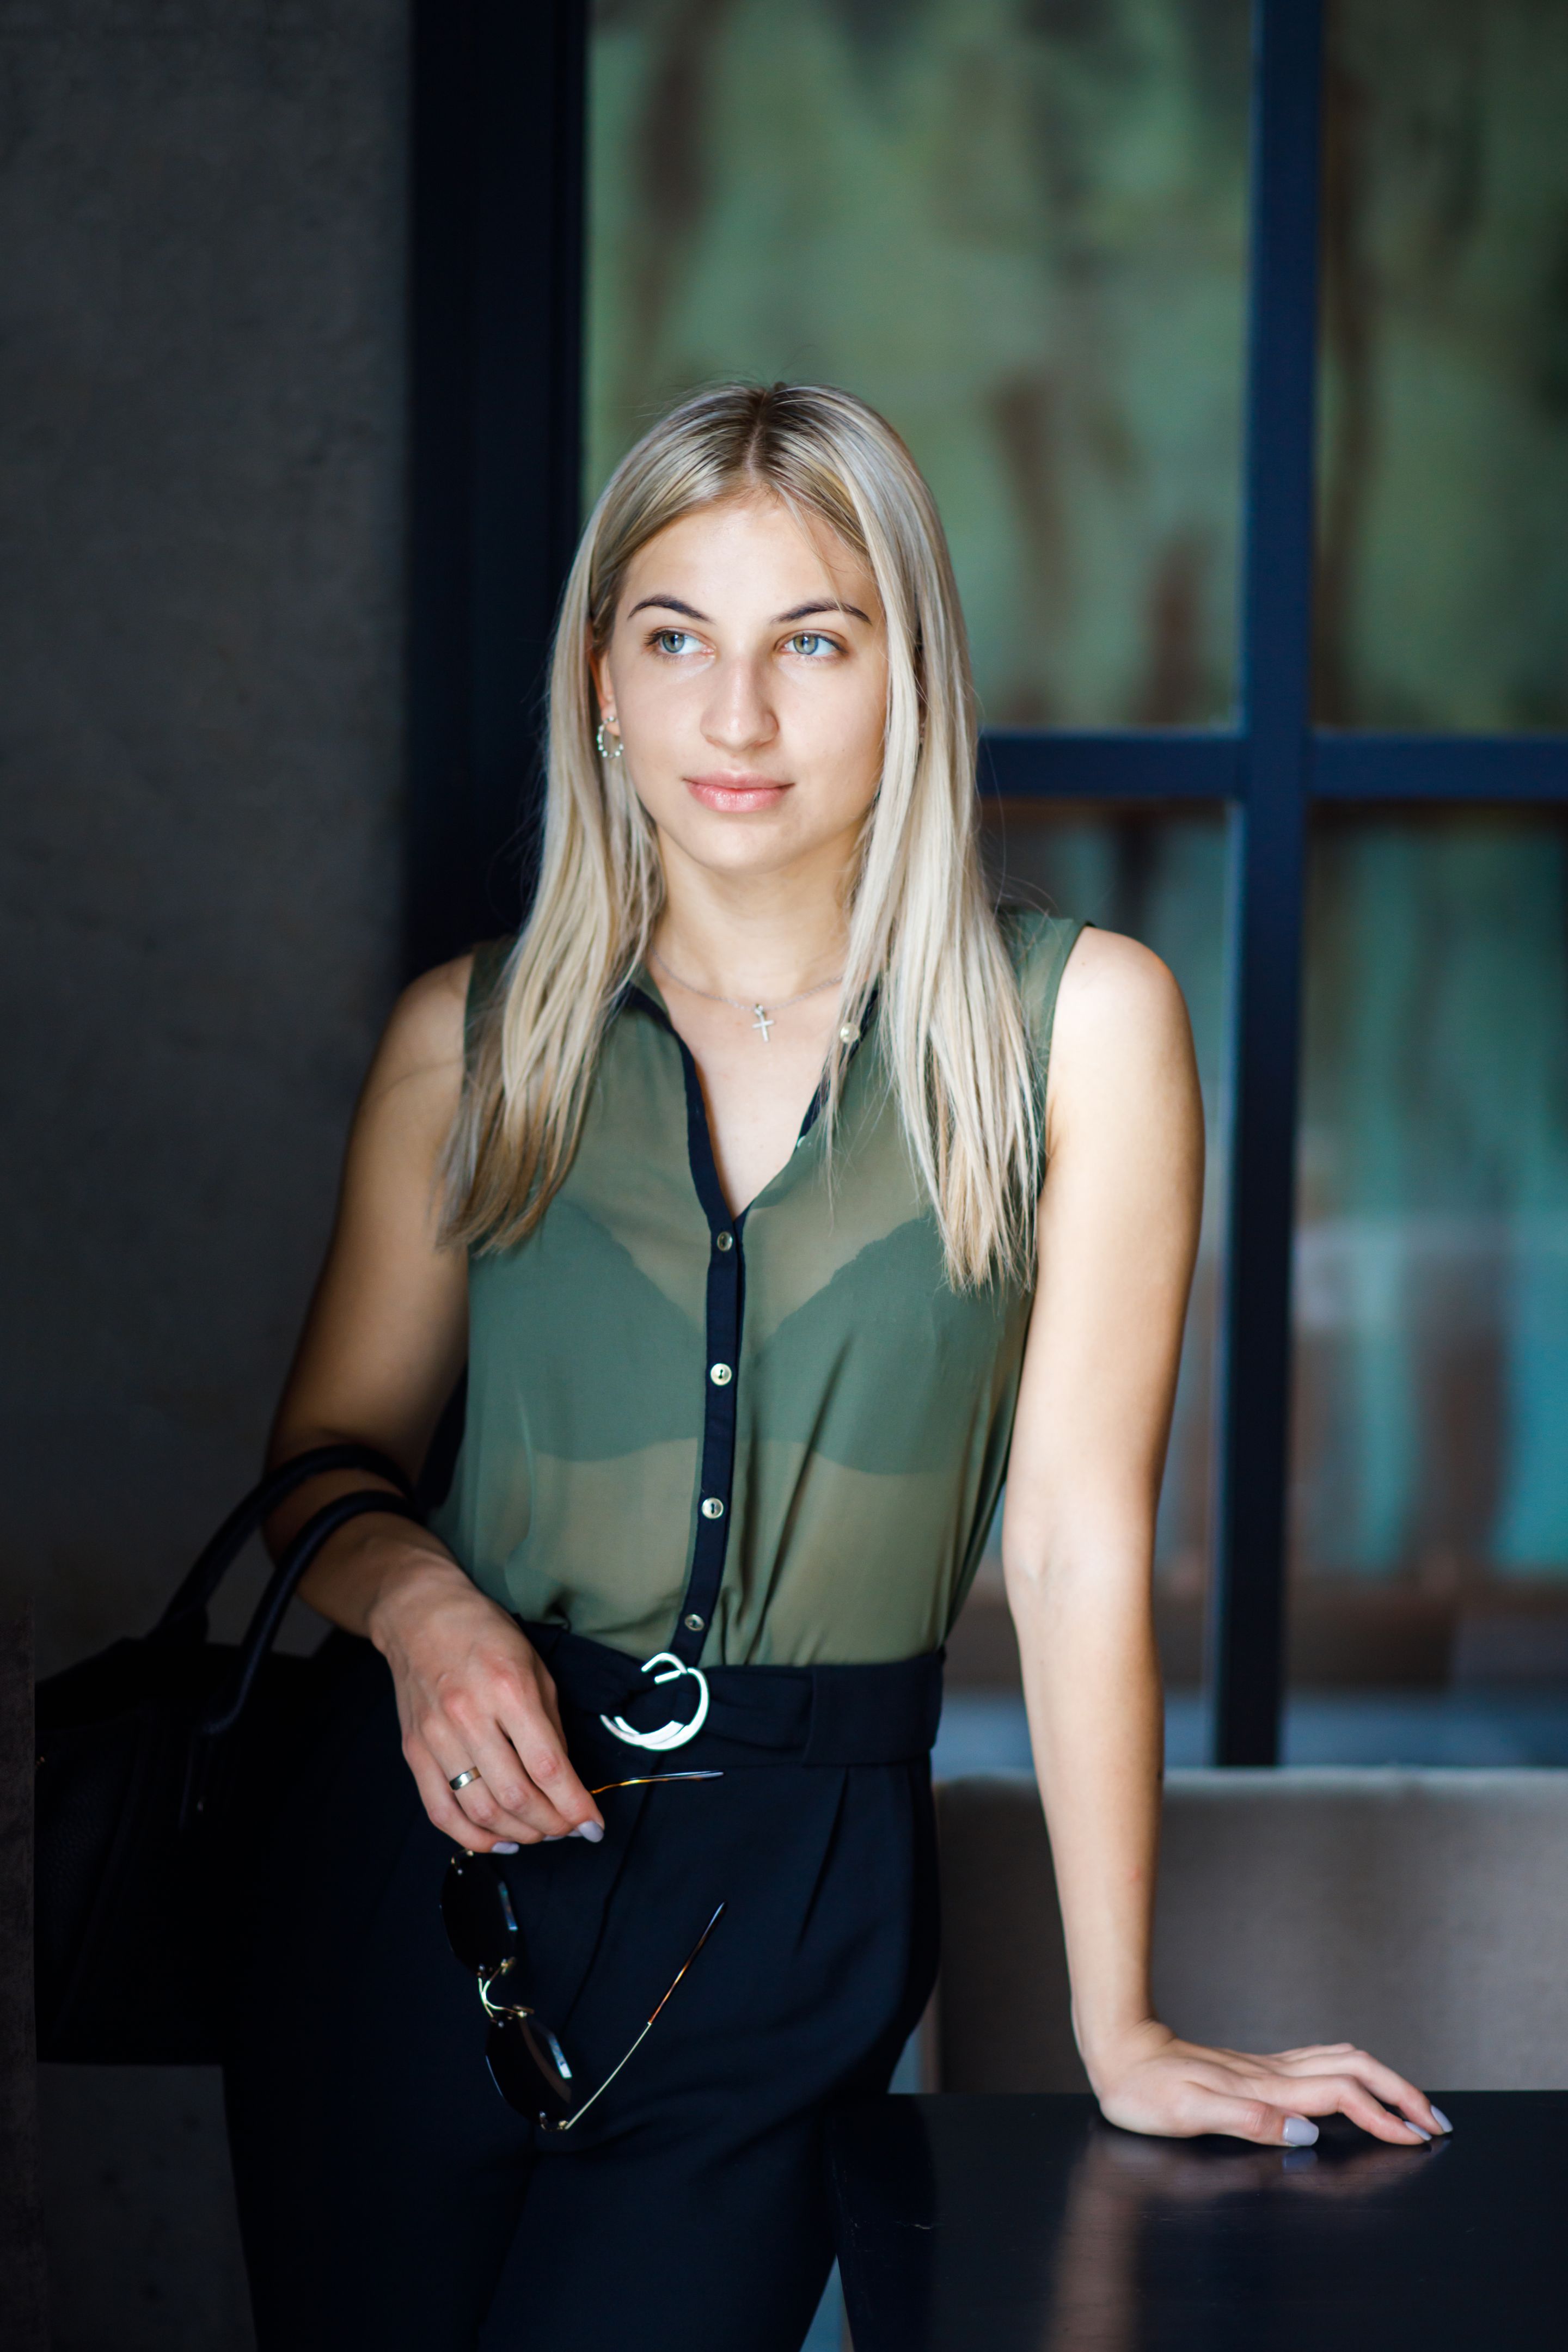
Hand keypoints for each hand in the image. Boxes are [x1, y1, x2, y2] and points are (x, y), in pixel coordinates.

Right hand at [366, 1551, 603, 1851]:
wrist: (419, 1614)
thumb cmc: (486, 1634)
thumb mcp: (535, 1666)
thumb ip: (551, 1725)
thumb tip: (566, 1780)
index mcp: (509, 1689)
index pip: (548, 1766)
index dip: (575, 1806)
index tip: (595, 1827)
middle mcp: (470, 1717)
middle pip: (516, 1796)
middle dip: (553, 1825)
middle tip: (571, 1829)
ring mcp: (437, 1738)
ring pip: (481, 1810)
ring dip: (520, 1833)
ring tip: (542, 1833)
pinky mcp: (414, 1752)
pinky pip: (441, 1811)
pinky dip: (473, 1837)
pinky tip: (500, 1840)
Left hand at [1087, 2019, 1450, 2147]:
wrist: (1117, 2050)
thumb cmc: (1144, 2089)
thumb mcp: (1185, 2114)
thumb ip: (1246, 2120)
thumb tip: (1305, 2133)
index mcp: (1263, 2087)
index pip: (1341, 2097)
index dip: (1383, 2116)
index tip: (1419, 2138)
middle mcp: (1271, 2073)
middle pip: (1354, 2069)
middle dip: (1401, 2092)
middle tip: (1436, 2122)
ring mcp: (1264, 2066)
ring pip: (1341, 2060)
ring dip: (1383, 2079)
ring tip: (1412, 2105)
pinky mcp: (1254, 2067)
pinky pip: (1318, 2062)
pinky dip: (1353, 2072)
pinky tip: (1356, 2083)